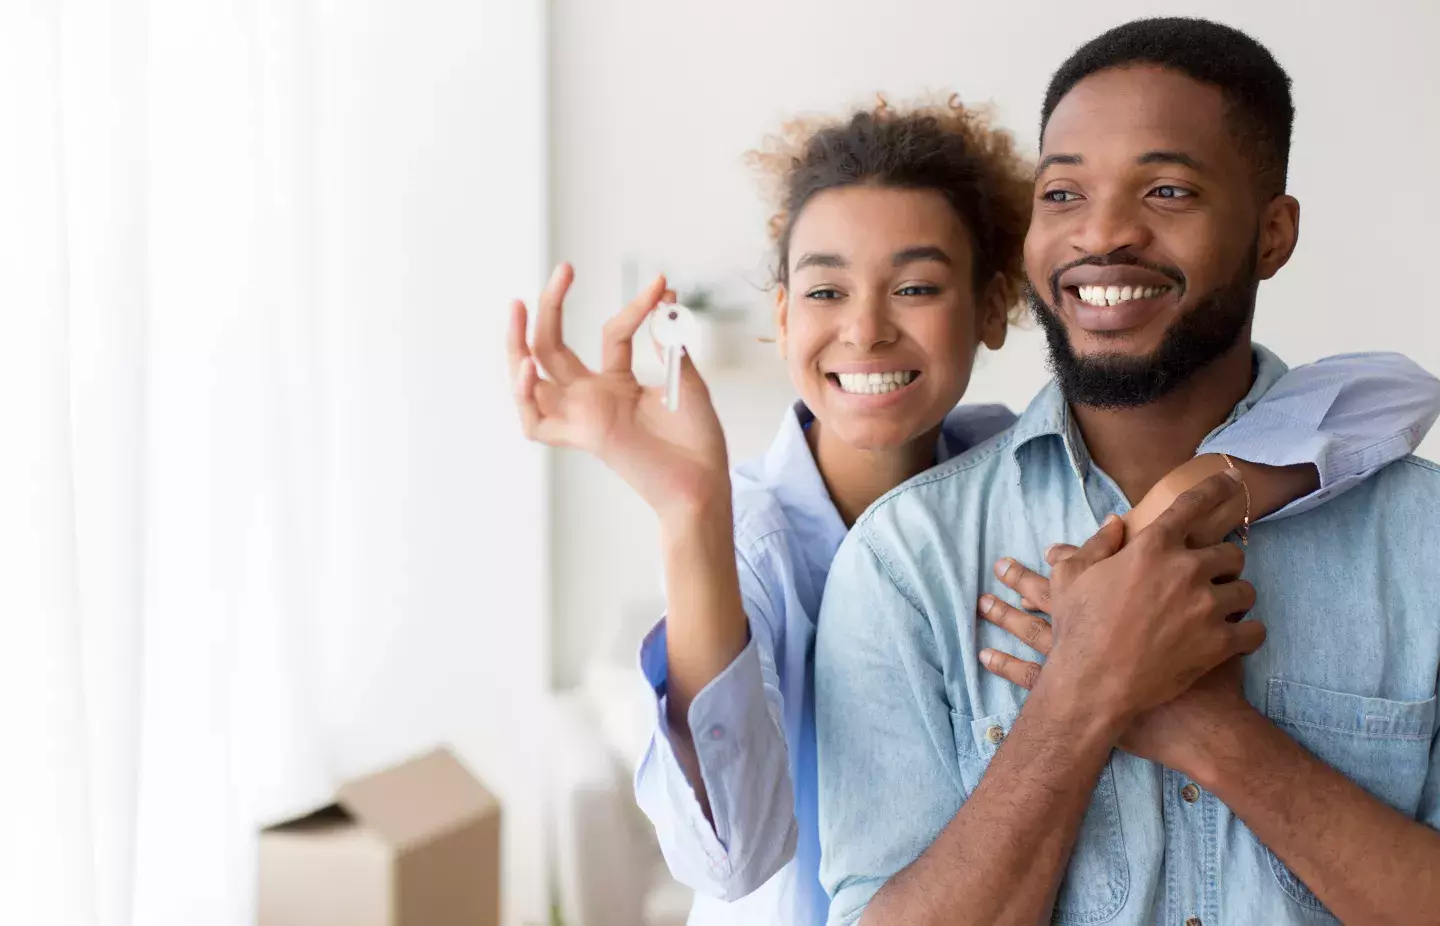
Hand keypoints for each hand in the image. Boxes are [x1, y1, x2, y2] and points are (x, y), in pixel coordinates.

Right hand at [508, 264, 729, 520]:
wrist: (704, 481)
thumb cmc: (697, 439)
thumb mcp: (685, 377)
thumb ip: (669, 341)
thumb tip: (666, 298)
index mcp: (616, 384)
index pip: (611, 333)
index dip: (637, 306)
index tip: (662, 285)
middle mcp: (593, 398)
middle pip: (552, 348)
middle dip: (552, 306)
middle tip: (564, 269)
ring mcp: (584, 416)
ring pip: (532, 379)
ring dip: (517, 344)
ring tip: (517, 307)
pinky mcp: (584, 436)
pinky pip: (537, 423)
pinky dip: (525, 398)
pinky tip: (528, 369)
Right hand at [981, 471, 1263, 727]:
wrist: (1093, 683)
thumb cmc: (1078, 628)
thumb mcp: (1070, 577)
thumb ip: (1096, 543)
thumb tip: (1116, 523)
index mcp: (1152, 546)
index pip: (1194, 504)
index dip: (1217, 488)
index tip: (1233, 480)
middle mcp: (1187, 569)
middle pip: (1231, 553)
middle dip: (1223, 564)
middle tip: (1208, 579)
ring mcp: (1207, 607)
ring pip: (1246, 591)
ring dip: (1235, 598)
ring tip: (1218, 611)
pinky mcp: (1220, 643)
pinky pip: (1254, 631)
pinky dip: (1247, 633)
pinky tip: (1235, 637)